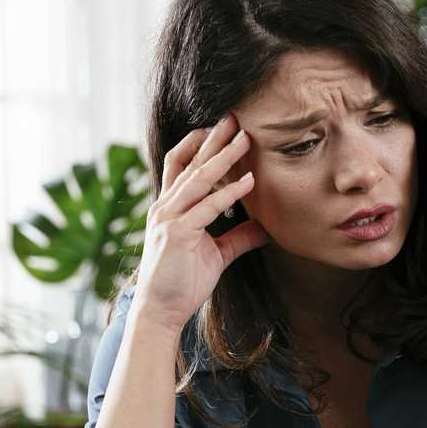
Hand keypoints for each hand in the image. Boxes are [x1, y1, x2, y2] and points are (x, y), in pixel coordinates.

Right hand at [130, 112, 270, 333]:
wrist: (161, 310)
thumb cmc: (183, 282)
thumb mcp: (215, 254)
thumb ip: (238, 238)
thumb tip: (265, 228)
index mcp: (169, 208)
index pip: (179, 164)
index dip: (196, 143)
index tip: (216, 126)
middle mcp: (166, 207)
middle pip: (191, 163)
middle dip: (213, 139)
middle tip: (234, 117)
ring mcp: (170, 219)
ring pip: (199, 179)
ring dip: (224, 157)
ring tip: (245, 138)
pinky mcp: (179, 234)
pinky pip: (208, 207)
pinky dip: (229, 192)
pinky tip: (249, 181)